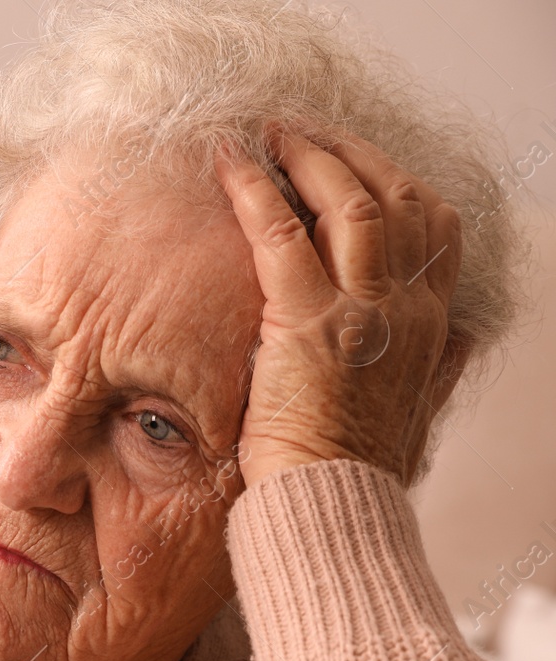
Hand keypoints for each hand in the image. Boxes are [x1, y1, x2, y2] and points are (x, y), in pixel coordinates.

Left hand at [216, 130, 463, 485]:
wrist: (331, 503)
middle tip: (303, 131)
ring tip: (268, 134)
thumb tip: (458, 345)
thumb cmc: (355, 470)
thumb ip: (438, 371)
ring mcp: (360, 311)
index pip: (435, 227)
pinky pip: (280, 234)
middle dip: (348, 154)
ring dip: (305, 157)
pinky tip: (229, 164)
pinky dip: (254, 190)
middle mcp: (406, 307)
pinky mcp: (307, 323)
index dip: (395, 181)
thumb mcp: (415, 412)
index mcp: (432, 325)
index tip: (358, 160)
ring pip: (345, 203)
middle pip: (394, 198)